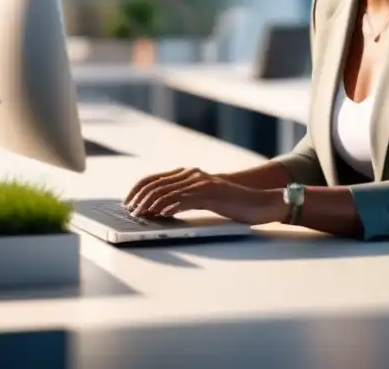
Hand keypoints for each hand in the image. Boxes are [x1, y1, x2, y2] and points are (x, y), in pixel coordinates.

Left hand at [124, 167, 284, 225]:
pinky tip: (161, 215)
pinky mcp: (210, 195)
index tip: (128, 202)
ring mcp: (202, 184)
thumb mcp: (205, 198)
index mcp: (190, 174)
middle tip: (130, 211)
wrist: (259, 202)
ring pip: (168, 191)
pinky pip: (184, 199)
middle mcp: (194, 175)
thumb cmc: (232, 203)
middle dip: (140, 198)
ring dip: (150, 204)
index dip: (138, 189)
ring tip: (141, 215)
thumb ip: (186, 198)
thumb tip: (161, 209)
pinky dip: (169, 207)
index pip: (156, 178)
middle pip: (157, 183)